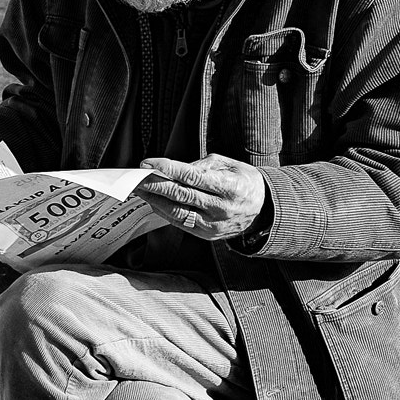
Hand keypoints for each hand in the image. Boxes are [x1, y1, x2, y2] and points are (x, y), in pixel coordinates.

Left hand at [136, 155, 267, 240]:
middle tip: (135, 177)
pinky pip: (180, 223)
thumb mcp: (229, 165)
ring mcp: (213, 224)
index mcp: (229, 186)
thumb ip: (202, 165)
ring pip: (177, 212)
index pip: (191, 177)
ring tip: (140, 189)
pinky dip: (164, 212)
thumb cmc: (244, 182)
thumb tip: (174, 169)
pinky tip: (154, 202)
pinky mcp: (207, 235)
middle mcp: (221, 208)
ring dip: (155, 200)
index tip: (147, 164)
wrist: (264, 210)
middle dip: (154, 185)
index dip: (167, 169)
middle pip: (180, 195)